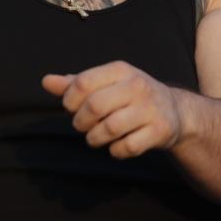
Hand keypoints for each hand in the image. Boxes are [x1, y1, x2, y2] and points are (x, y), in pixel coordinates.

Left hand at [43, 61, 183, 158]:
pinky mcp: (159, 131)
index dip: (69, 100)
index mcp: (120, 70)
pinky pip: (127, 147)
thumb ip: (75, 83)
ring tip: (94, 137)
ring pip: (110, 128)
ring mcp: (150, 109)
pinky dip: (115, 151)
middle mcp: (137, 86)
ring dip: (95, 138)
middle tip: (81, 126)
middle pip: (95, 106)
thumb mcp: (105, 83)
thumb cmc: (128, 95)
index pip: (83, 82)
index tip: (70, 108)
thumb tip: (45, 81)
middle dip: (81, 121)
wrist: (174, 110)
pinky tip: (115, 145)